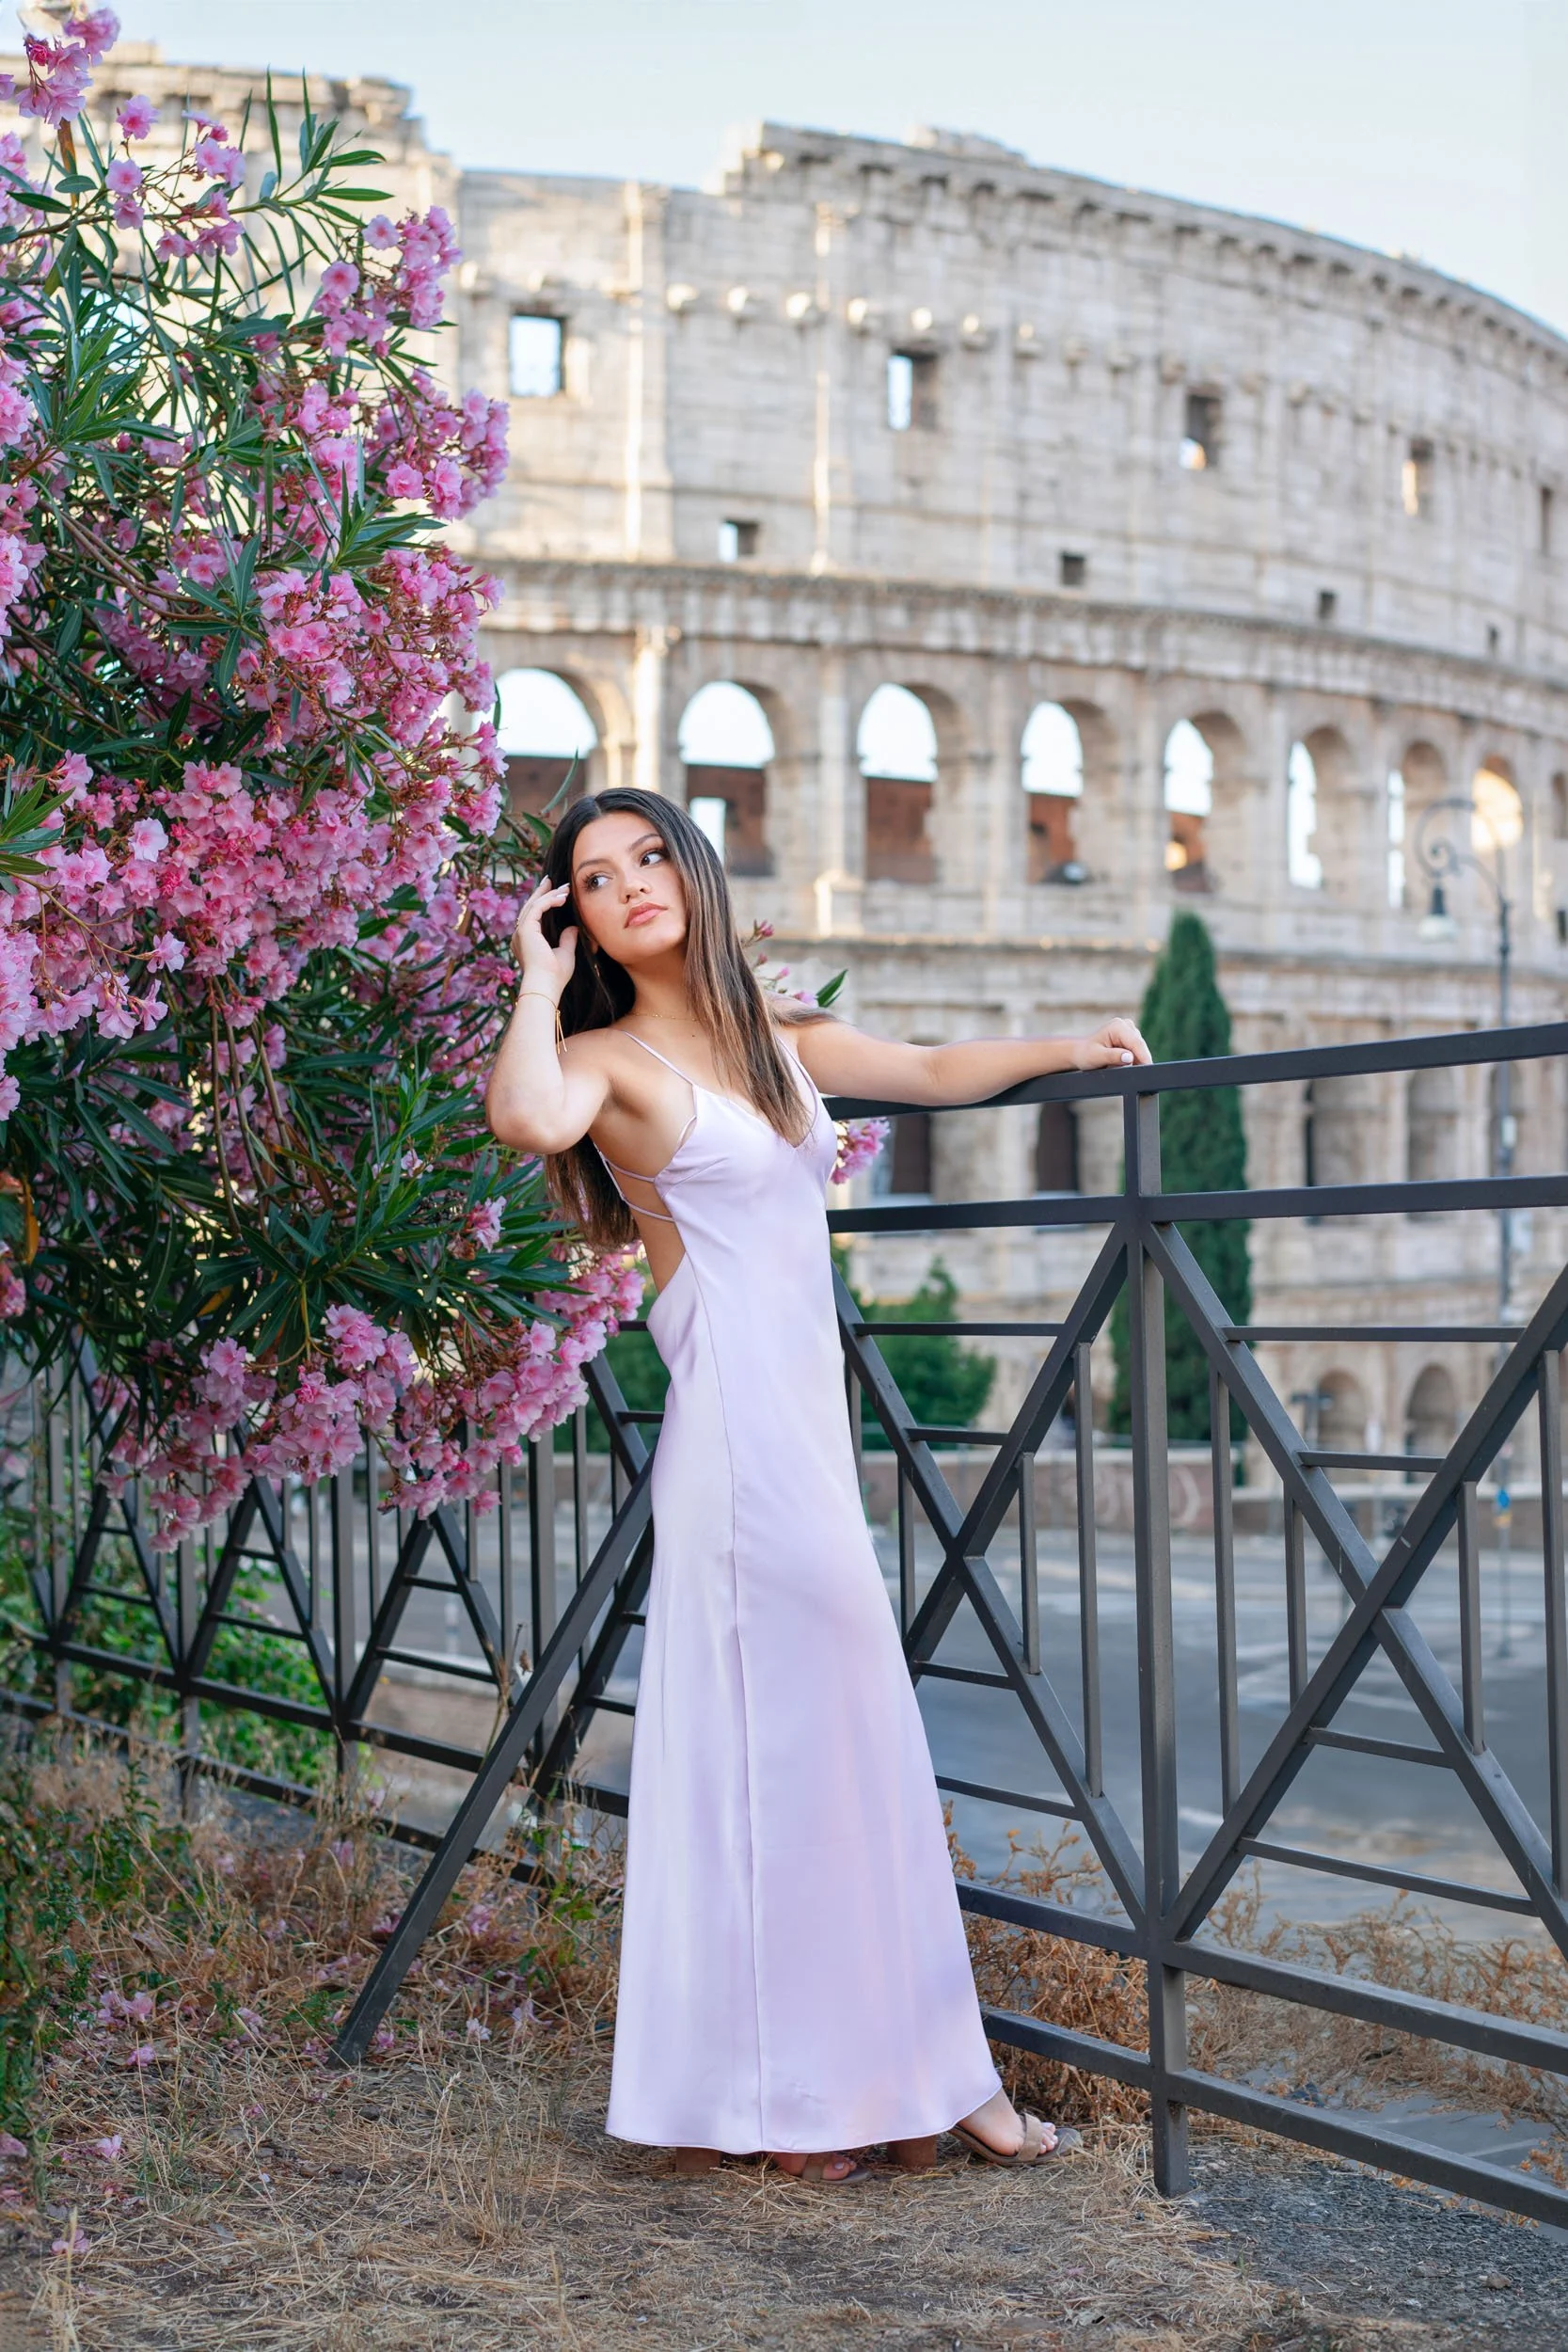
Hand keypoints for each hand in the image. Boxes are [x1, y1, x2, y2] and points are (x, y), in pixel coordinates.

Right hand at [510, 877, 577, 1001]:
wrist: (546, 985)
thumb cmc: (555, 975)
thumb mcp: (565, 954)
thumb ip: (567, 940)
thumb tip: (573, 927)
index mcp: (526, 941)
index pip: (533, 916)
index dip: (543, 902)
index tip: (555, 893)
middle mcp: (520, 935)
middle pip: (530, 907)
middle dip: (542, 892)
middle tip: (552, 880)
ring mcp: (520, 932)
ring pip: (533, 905)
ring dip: (549, 894)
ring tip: (564, 888)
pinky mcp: (525, 929)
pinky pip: (537, 908)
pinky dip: (549, 900)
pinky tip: (562, 898)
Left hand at [1073, 1017, 1150, 1070]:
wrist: (1081, 1052)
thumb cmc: (1086, 1054)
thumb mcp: (1097, 1057)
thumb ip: (1113, 1057)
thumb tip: (1129, 1058)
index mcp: (1118, 1027)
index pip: (1137, 1043)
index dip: (1144, 1058)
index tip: (1148, 1070)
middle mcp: (1126, 1025)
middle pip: (1140, 1047)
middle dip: (1138, 1061)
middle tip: (1126, 1072)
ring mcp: (1129, 1030)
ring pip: (1140, 1050)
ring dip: (1134, 1060)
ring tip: (1117, 1065)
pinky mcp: (1131, 1037)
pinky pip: (1137, 1051)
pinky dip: (1133, 1059)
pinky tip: (1121, 1062)